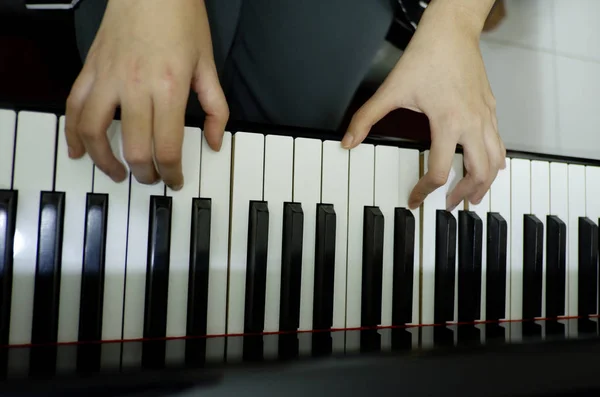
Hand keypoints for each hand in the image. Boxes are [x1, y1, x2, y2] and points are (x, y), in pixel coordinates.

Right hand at [65, 0, 227, 189]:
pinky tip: (77, 149)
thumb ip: (215, 108)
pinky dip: (72, 132)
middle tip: (153, 178)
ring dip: (104, 161)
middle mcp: (136, 87)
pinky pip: (73, 106)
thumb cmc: (182, 21)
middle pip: (134, 149)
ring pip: (94, 132)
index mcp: (169, 88)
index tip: (176, 180)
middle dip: (145, 173)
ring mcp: (108, 78)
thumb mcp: (208, 65)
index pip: (168, 148)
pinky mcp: (91, 70)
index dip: (172, 172)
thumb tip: (215, 142)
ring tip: (117, 173)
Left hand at [342, 0, 505, 209]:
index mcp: (447, 122)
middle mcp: (472, 123)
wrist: (451, 30)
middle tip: (451, 205)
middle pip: (478, 173)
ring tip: (474, 195)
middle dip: (464, 194)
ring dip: (485, 182)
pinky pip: (500, 142)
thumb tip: (348, 141)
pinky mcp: (491, 108)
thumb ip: (366, 118)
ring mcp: (486, 116)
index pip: (439, 171)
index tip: (414, 200)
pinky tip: (486, 165)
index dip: (423, 191)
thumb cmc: (426, 56)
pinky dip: (494, 161)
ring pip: (497, 161)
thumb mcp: (391, 89)